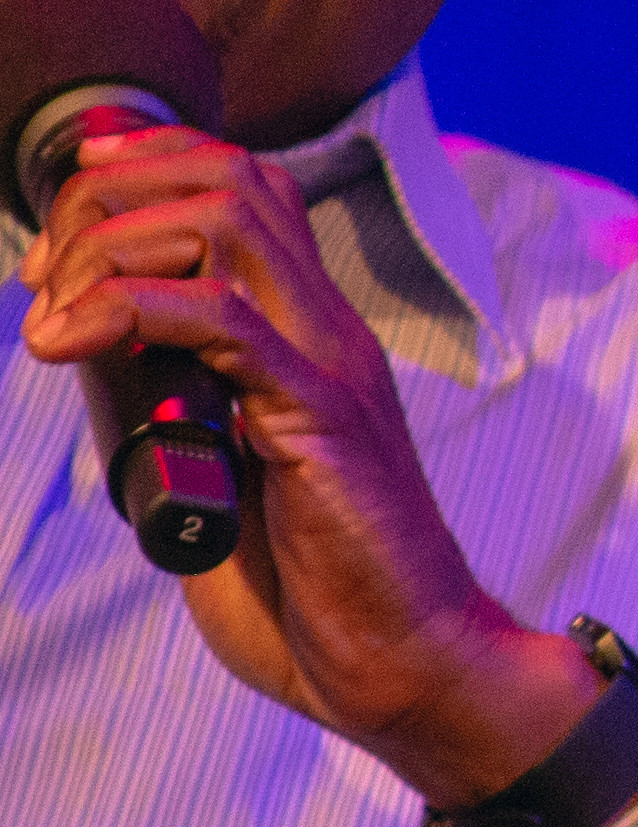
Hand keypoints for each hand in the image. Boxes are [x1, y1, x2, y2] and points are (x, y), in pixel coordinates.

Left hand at [19, 122, 599, 806]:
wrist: (402, 660)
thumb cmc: (317, 587)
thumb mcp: (216, 472)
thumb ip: (170, 406)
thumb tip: (88, 356)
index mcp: (306, 336)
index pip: (244, 188)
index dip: (147, 166)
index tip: (64, 213)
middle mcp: (324, 330)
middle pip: (226, 179)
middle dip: (109, 197)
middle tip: (45, 274)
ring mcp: (328, 365)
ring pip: (227, 221)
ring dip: (112, 244)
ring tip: (54, 311)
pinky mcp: (319, 415)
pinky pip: (221, 319)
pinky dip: (127, 310)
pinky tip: (66, 345)